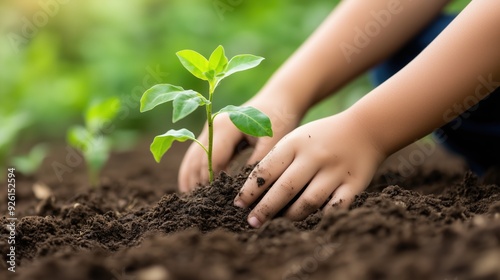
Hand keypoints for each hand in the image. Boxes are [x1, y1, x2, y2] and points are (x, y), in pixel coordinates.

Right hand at [178, 97, 301, 191]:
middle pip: (199, 160)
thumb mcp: (272, 142)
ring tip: (190, 201)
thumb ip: (258, 164)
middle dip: (199, 183)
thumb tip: (244, 191)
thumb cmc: (279, 119)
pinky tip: (190, 187)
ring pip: (193, 157)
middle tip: (200, 208)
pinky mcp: (212, 133)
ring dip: (190, 178)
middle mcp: (212, 126)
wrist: (280, 99)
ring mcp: (209, 128)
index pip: (213, 160)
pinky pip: (196, 154)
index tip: (215, 202)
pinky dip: (191, 170)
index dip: (212, 182)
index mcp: (226, 127)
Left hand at [233, 111, 385, 227]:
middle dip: (265, 209)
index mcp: (295, 143)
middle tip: (252, 222)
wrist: (365, 128)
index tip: (239, 204)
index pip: (266, 170)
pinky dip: (321, 217)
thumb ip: (277, 161)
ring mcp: (334, 171)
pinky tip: (309, 223)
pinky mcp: (353, 185)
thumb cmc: (320, 138)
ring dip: (290, 216)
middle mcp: (314, 157)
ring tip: (278, 223)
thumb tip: (254, 194)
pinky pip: (334, 208)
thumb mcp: (296, 139)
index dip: (250, 190)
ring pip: (308, 202)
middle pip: (284, 189)